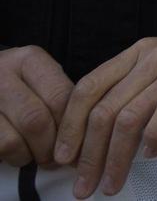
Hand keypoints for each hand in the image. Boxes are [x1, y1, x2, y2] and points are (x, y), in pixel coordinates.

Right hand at [0, 44, 71, 168]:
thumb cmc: (18, 87)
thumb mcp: (40, 79)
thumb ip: (60, 95)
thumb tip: (86, 128)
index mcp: (29, 60)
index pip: (60, 95)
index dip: (72, 124)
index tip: (78, 140)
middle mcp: (3, 74)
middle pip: (37, 119)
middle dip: (52, 145)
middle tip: (59, 156)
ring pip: (16, 138)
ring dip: (32, 154)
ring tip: (38, 155)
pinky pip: (2, 146)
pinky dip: (15, 157)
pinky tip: (19, 152)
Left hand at [53, 33, 156, 196]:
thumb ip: (128, 89)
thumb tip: (88, 136)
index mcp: (135, 54)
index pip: (88, 88)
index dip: (71, 126)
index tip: (63, 158)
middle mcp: (152, 57)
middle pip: (105, 110)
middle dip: (90, 155)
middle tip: (85, 185)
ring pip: (130, 117)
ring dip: (117, 158)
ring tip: (113, 183)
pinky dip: (154, 137)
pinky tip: (151, 154)